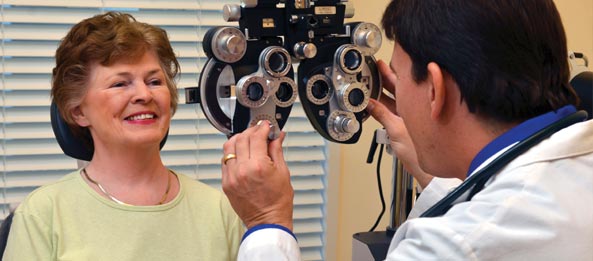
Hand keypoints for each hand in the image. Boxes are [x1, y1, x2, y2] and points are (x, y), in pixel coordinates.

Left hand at [221, 121, 293, 229]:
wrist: (268, 221)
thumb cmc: (278, 202)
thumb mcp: (283, 172)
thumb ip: (276, 150)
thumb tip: (277, 136)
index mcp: (258, 166)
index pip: (256, 137)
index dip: (262, 128)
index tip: (266, 126)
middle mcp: (242, 170)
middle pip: (241, 139)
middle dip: (251, 132)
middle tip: (259, 132)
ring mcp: (231, 177)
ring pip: (228, 147)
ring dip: (238, 140)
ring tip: (248, 141)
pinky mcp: (226, 183)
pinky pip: (225, 161)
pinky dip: (232, 153)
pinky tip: (241, 154)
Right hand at [367, 60, 433, 187]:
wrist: (424, 170)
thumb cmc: (419, 152)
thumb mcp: (395, 131)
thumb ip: (382, 116)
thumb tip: (370, 104)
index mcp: (413, 105)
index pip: (399, 84)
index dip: (388, 73)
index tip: (378, 65)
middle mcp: (413, 109)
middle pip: (397, 90)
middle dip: (384, 80)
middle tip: (373, 69)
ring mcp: (410, 118)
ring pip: (395, 100)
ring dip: (383, 93)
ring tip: (372, 84)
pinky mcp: (406, 127)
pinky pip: (393, 112)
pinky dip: (384, 107)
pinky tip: (376, 104)